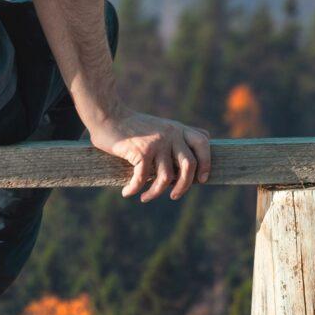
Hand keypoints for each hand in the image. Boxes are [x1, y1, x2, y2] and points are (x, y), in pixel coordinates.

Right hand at [87, 111, 213, 200]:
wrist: (107, 115)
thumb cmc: (131, 125)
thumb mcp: (160, 125)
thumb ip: (177, 135)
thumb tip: (200, 147)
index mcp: (177, 128)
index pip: (203, 143)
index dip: (206, 162)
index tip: (201, 179)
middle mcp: (171, 134)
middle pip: (189, 165)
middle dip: (184, 186)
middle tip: (174, 196)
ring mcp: (157, 143)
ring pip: (166, 177)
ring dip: (155, 193)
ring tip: (145, 198)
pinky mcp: (141, 151)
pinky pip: (143, 178)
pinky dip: (134, 189)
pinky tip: (127, 192)